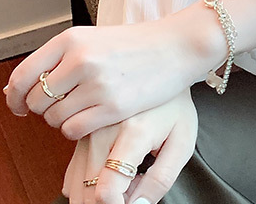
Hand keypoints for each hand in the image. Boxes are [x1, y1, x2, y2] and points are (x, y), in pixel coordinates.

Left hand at [4, 17, 207, 139]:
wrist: (178, 45)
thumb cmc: (137, 43)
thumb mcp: (94, 39)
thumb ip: (57, 60)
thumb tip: (12, 89)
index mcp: (72, 38)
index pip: (22, 75)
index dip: (14, 96)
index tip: (20, 105)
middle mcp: (81, 59)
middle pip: (35, 100)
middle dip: (44, 108)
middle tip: (65, 103)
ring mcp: (97, 83)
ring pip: (53, 118)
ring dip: (62, 119)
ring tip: (85, 106)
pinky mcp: (113, 106)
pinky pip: (73, 130)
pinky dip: (76, 129)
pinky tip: (93, 116)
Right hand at [62, 87, 197, 203]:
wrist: (161, 67)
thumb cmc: (175, 107)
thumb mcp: (183, 141)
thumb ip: (161, 179)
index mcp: (132, 133)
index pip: (106, 191)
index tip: (133, 202)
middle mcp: (102, 131)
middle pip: (86, 192)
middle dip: (110, 203)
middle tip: (135, 188)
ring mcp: (87, 130)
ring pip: (76, 186)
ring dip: (97, 194)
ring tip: (127, 179)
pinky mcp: (81, 131)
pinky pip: (72, 173)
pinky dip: (88, 184)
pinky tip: (111, 173)